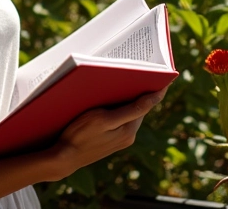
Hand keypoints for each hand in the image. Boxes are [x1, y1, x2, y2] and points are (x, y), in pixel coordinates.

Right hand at [46, 86, 168, 180]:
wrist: (64, 157)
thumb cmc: (81, 135)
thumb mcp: (104, 119)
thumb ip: (130, 110)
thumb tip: (154, 99)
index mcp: (129, 131)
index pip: (146, 106)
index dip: (154, 90)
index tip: (163, 76)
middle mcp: (127, 137)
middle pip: (137, 108)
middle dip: (138, 91)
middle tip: (139, 71)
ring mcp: (119, 140)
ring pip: (128, 113)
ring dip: (126, 99)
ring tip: (122, 81)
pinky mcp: (109, 141)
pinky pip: (119, 119)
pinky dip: (118, 107)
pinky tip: (108, 99)